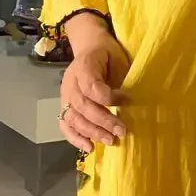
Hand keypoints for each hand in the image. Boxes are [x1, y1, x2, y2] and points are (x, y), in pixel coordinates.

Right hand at [59, 33, 129, 153]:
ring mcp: (65, 95)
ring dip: (92, 132)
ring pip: (73, 118)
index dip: (108, 98)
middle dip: (103, 121)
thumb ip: (121, 79)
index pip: (91, 86)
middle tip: (122, 131)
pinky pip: (65, 124)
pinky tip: (89, 148)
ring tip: (110, 141)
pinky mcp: (64, 105)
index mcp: (84, 65)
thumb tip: (131, 102)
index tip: (126, 101)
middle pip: (82, 106)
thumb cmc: (108, 55)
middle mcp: (70, 82)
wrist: (90, 47)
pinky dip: (75, 138)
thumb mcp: (119, 60)